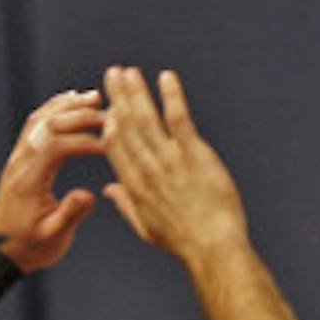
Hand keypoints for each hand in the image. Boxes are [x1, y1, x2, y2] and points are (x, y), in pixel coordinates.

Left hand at [0, 88, 104, 273]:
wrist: (0, 251)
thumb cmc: (29, 247)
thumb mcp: (53, 238)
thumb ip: (69, 215)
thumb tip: (89, 194)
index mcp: (28, 182)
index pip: (57, 147)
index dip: (86, 140)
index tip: (112, 143)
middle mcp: (20, 164)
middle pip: (47, 125)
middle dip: (79, 115)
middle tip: (108, 113)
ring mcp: (18, 159)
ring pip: (39, 119)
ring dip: (66, 106)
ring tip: (93, 97)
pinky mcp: (21, 159)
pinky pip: (35, 126)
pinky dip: (54, 110)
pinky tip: (71, 103)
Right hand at [100, 67, 247, 265]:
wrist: (213, 247)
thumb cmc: (183, 242)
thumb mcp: (147, 228)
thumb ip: (126, 205)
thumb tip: (109, 190)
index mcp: (134, 185)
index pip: (115, 145)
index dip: (110, 122)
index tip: (107, 105)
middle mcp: (148, 168)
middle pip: (127, 125)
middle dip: (118, 97)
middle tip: (113, 74)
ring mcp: (170, 160)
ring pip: (147, 118)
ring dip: (137, 92)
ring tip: (130, 72)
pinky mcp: (194, 155)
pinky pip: (179, 119)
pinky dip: (172, 96)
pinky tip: (167, 78)